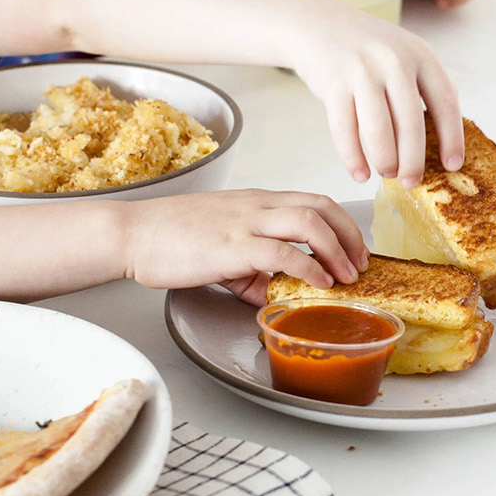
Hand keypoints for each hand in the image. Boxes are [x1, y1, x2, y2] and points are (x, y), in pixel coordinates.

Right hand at [122, 190, 368, 302]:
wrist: (133, 234)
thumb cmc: (171, 238)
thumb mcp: (223, 248)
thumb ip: (253, 270)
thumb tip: (275, 294)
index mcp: (258, 202)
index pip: (315, 200)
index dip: (343, 224)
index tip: (356, 250)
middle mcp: (257, 206)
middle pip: (322, 205)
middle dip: (350, 235)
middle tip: (361, 264)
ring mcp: (246, 223)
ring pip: (309, 221)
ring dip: (337, 249)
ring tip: (347, 276)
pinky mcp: (232, 246)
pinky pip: (282, 252)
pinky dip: (309, 268)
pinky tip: (319, 284)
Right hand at [278, 0, 464, 184]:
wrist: (319, 25)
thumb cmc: (368, 50)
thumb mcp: (405, 54)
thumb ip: (424, 87)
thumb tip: (444, 138)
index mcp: (420, 55)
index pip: (445, 101)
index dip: (452, 137)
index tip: (452, 165)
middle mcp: (394, 61)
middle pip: (411, 123)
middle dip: (413, 160)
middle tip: (412, 181)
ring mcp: (362, 71)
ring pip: (378, 130)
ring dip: (385, 160)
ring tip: (387, 173)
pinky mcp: (333, 83)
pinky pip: (345, 130)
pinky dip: (353, 158)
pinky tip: (359, 173)